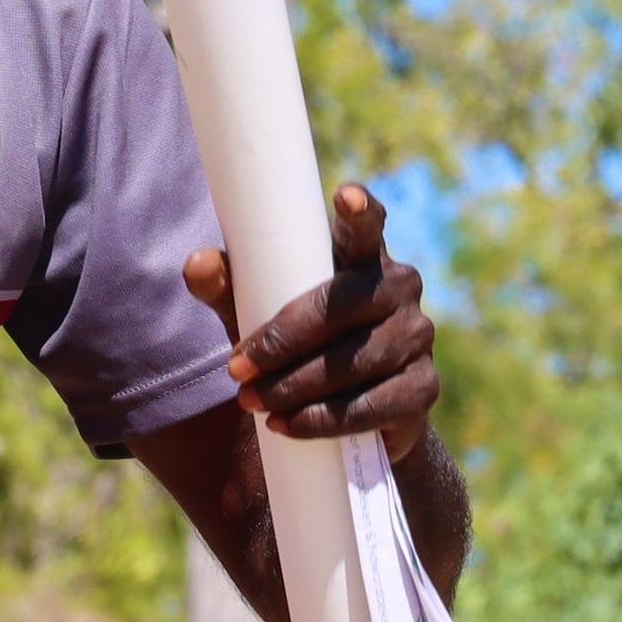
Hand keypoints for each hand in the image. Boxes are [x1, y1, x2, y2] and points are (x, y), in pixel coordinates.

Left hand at [183, 182, 440, 461]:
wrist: (352, 416)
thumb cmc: (298, 343)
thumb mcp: (258, 311)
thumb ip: (227, 286)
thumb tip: (198, 264)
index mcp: (361, 256)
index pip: (366, 227)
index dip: (361, 213)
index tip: (347, 197)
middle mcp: (399, 287)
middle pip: (343, 306)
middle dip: (284, 341)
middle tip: (236, 370)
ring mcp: (417, 337)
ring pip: (354, 360)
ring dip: (297, 385)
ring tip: (253, 402)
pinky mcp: (423, 388)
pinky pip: (373, 405)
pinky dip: (324, 419)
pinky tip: (289, 425)